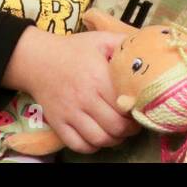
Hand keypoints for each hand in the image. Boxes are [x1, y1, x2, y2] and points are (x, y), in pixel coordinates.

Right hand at [1, 27, 140, 152]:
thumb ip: (124, 44)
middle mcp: (85, 98)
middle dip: (130, 129)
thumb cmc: (73, 50)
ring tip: (118, 132)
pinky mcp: (58, 124)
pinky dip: (92, 147)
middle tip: (133, 124)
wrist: (37, 59)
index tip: (141, 109)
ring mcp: (70, 113)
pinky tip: (98, 137)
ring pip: (99, 140)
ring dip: (114, 140)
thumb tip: (148, 49)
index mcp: (98, 77)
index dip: (138, 111)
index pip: (125, 105)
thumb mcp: (100, 39)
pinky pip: (78, 145)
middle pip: (116, 127)